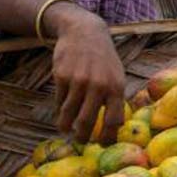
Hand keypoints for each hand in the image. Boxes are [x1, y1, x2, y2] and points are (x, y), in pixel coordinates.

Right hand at [49, 9, 125, 143]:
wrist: (84, 33)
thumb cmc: (104, 61)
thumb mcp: (117, 76)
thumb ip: (114, 99)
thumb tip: (112, 128)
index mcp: (116, 88)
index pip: (113, 120)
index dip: (107, 136)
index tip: (102, 144)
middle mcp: (98, 85)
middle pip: (87, 121)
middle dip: (83, 136)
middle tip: (80, 142)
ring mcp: (78, 81)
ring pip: (69, 113)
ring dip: (66, 125)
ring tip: (66, 130)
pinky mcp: (61, 76)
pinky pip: (60, 100)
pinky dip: (61, 107)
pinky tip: (62, 108)